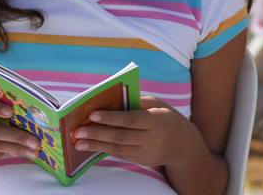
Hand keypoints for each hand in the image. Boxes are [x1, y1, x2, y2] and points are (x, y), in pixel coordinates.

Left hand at [72, 96, 204, 167]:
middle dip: (97, 134)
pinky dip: (105, 149)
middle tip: (77, 131)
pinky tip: (92, 146)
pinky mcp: (143, 161)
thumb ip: (136, 102)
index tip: (92, 114)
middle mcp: (153, 139)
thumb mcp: (157, 105)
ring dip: (96, 145)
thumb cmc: (166, 117)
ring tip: (78, 142)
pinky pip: (121, 155)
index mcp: (157, 121)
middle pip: (121, 136)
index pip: (131, 119)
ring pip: (118, 149)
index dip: (111, 117)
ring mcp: (148, 153)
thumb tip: (109, 100)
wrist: (185, 145)